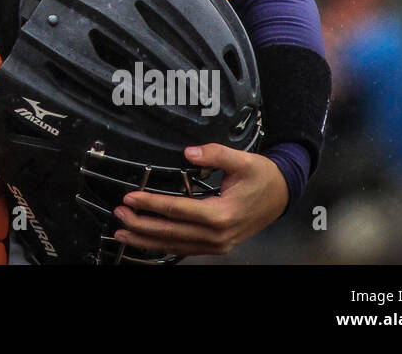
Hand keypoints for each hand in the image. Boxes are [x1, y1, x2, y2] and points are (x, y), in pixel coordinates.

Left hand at [110, 144, 288, 256]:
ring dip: (147, 240)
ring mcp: (218, 244)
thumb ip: (215, 154)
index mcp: (222, 214)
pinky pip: (185, 249)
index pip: (177, 210)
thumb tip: (189, 152)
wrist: (282, 195)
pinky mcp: (217, 246)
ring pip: (176, 245)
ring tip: (124, 233)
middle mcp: (218, 235)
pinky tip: (147, 241)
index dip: (151, 204)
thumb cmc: (263, 178)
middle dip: (141, 224)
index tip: (130, 197)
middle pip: (172, 232)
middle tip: (119, 215)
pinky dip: (164, 246)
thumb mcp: (243, 160)